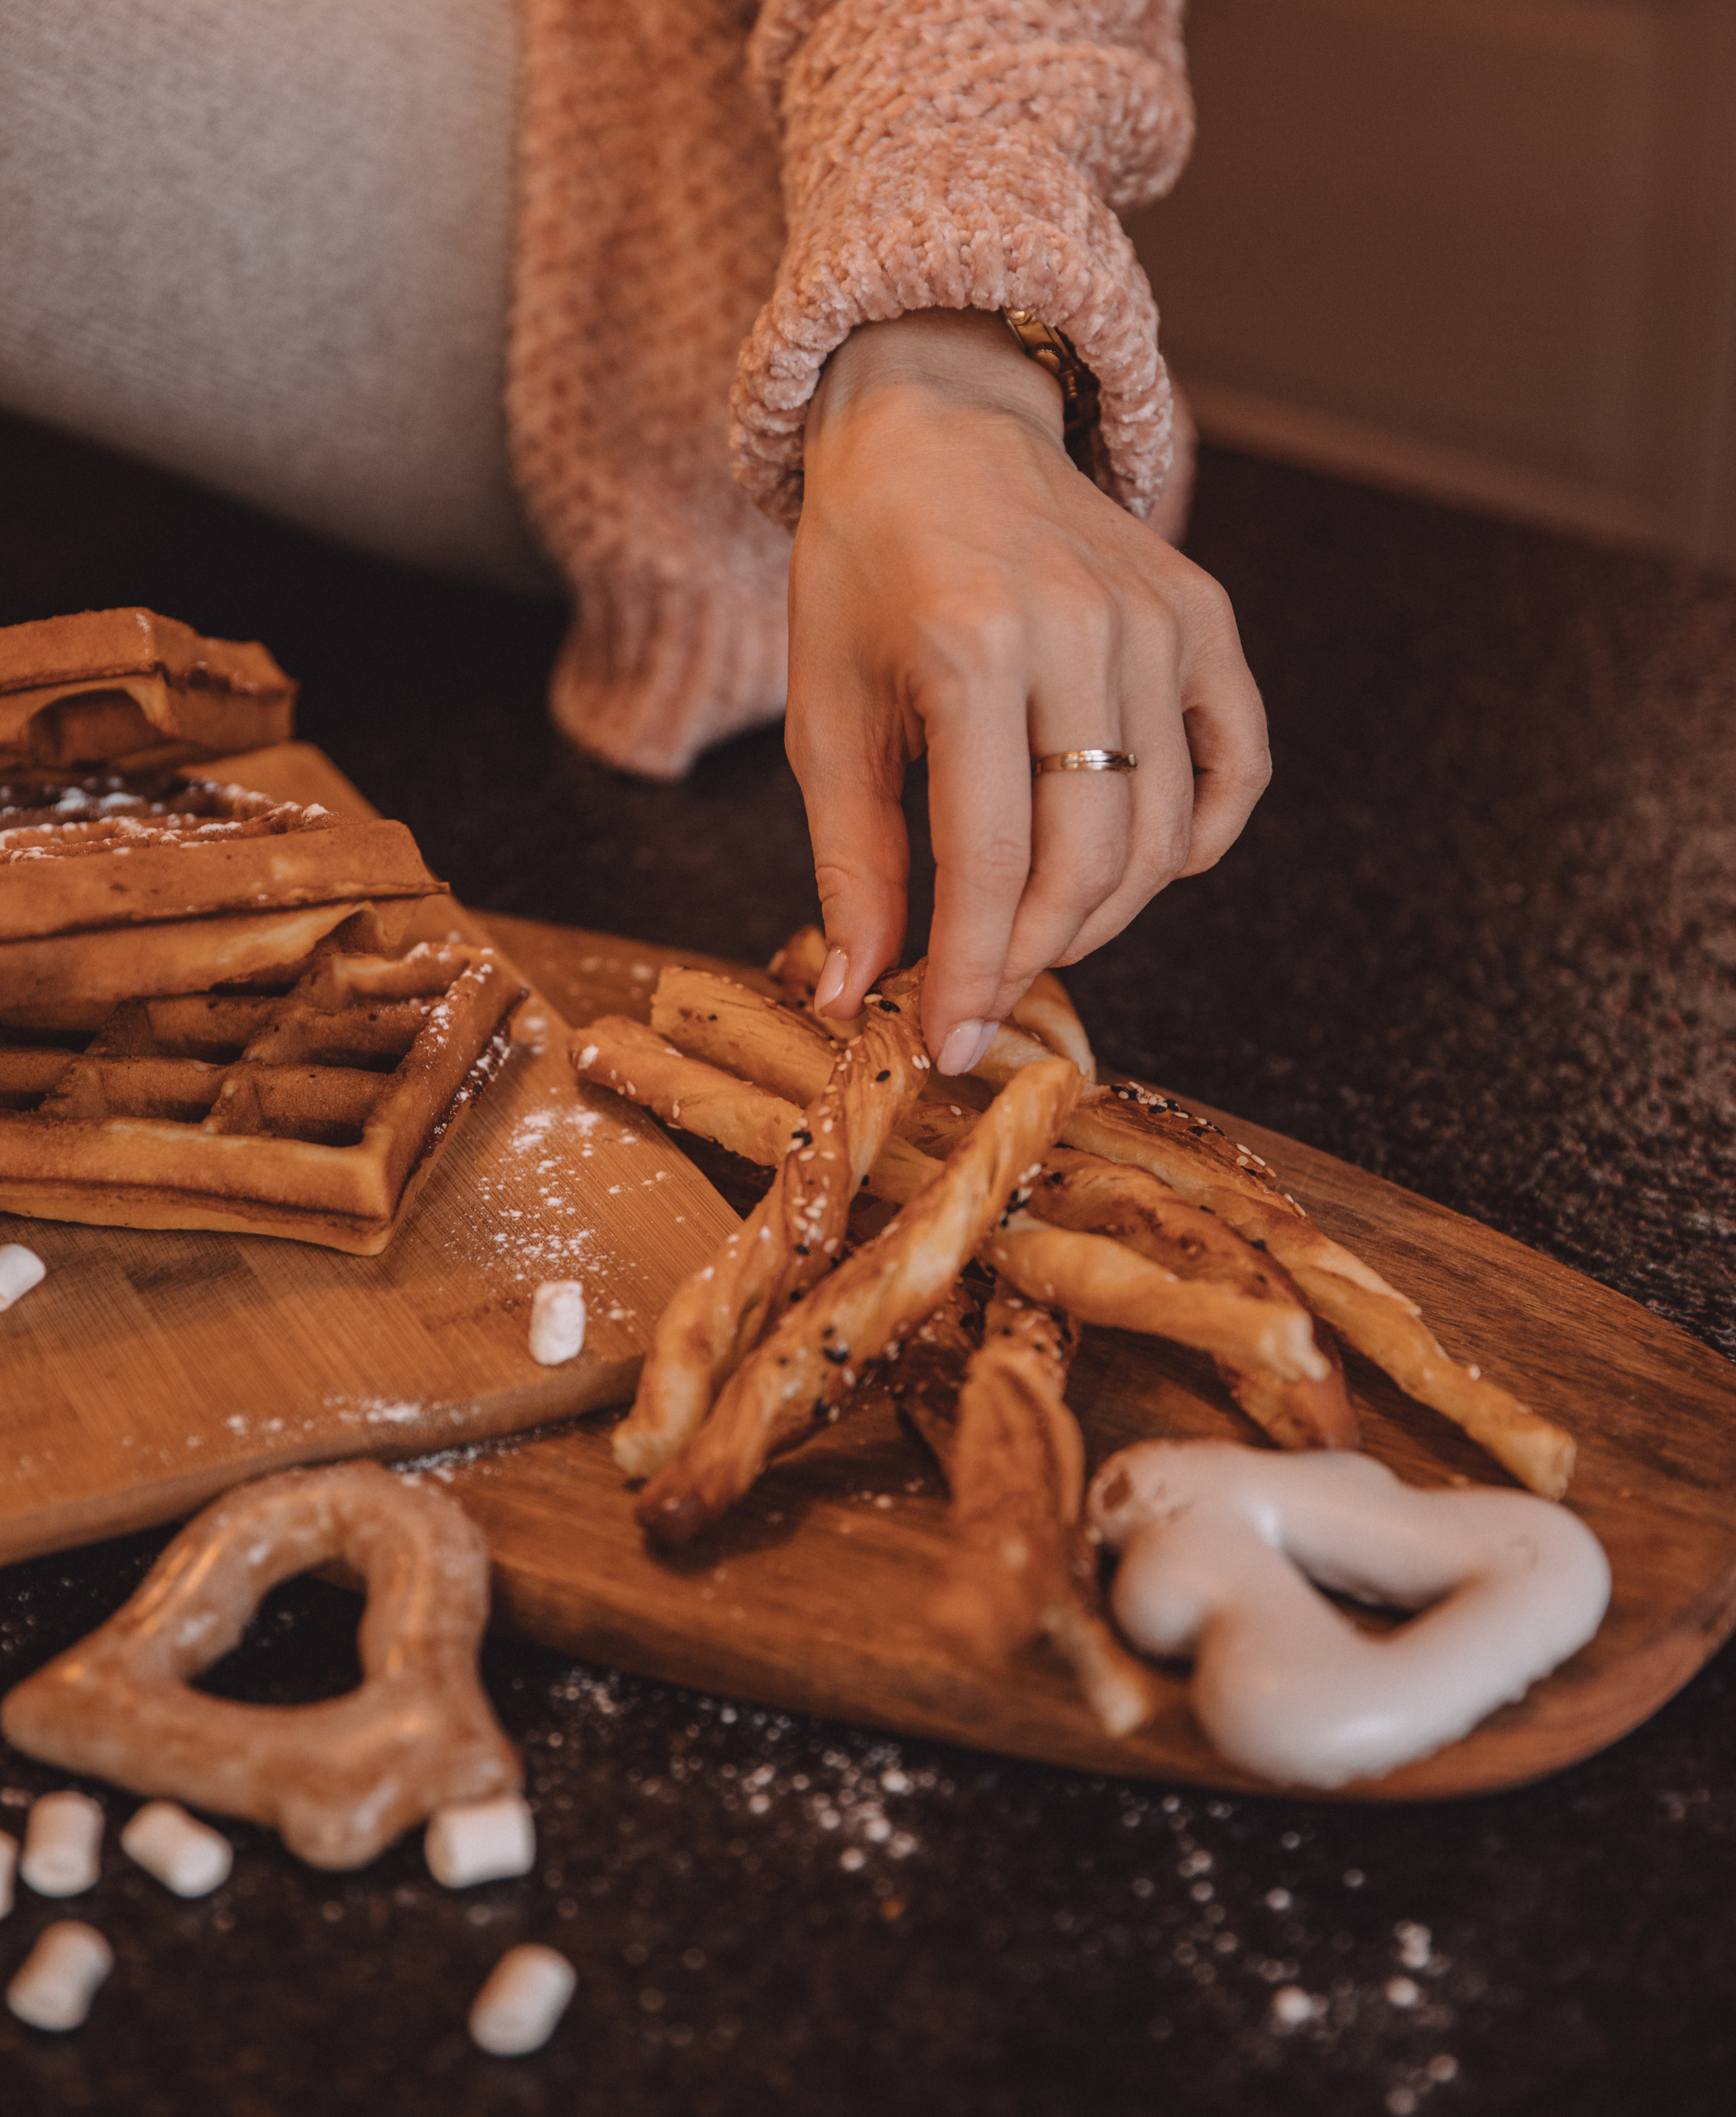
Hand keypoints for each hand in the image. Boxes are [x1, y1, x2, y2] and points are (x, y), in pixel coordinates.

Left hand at [788, 307, 1269, 1075]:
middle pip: (1090, 862)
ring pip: (1164, 833)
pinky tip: (1136, 866)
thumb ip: (850, 863)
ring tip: (1033, 931)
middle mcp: (1083, 631)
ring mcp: (1160, 621)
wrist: (935, 426)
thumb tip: (858, 995)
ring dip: (1103, 915)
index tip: (948, 1042)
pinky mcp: (1206, 616)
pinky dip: (1197, 840)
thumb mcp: (827, 715)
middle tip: (981, 995)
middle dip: (1031, 959)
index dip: (972, 973)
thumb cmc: (863, 573)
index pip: (992, 862)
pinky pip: (1235, 766)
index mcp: (972, 648)